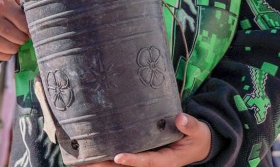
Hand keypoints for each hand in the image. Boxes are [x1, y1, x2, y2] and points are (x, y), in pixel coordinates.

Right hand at [0, 0, 28, 60]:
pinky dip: (7, 55)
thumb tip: (43, 19)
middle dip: (24, 39)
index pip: (23, 24)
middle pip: (16, 37)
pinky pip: (0, 57)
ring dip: (17, 47)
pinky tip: (6, 45)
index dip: (30, 30)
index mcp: (1, 4)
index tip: (32, 31)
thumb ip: (29, 5)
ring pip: (9, 49)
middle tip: (24, 36)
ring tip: (15, 40)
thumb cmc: (6, 4)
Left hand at [84, 114, 210, 165]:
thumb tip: (180, 118)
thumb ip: (191, 125)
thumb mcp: (198, 131)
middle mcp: (153, 162)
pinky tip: (91, 152)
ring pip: (121, 166)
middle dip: (108, 166)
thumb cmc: (197, 137)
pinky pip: (123, 157)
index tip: (118, 157)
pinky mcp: (141, 153)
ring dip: (102, 164)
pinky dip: (107, 157)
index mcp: (167, 160)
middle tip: (88, 162)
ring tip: (81, 161)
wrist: (197, 144)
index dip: (133, 160)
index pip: (148, 162)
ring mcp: (146, 159)